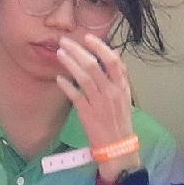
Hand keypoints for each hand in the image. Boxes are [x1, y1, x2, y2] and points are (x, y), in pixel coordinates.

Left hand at [49, 32, 139, 159]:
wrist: (118, 147)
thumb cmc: (119, 120)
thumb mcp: (124, 97)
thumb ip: (117, 78)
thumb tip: (109, 56)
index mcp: (122, 87)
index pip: (114, 61)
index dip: (100, 47)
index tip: (88, 37)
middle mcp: (112, 92)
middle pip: (94, 65)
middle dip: (78, 50)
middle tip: (65, 41)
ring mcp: (99, 103)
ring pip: (84, 78)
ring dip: (70, 63)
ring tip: (60, 53)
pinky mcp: (88, 114)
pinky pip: (75, 96)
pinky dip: (66, 86)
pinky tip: (59, 78)